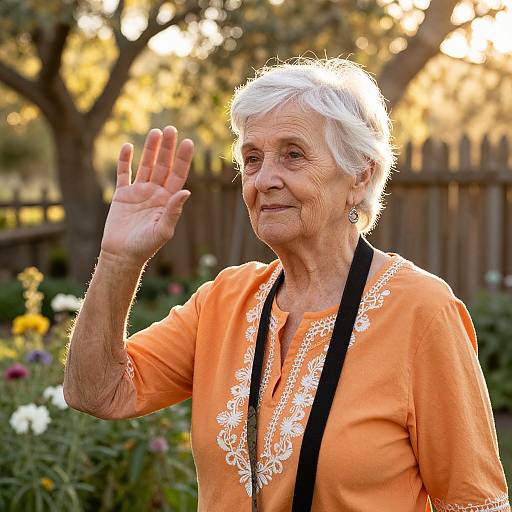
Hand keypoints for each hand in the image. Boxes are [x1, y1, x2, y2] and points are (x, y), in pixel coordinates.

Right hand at [100, 126, 193, 265]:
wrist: (122, 255)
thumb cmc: (145, 247)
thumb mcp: (163, 230)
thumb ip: (173, 211)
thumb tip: (186, 191)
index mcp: (168, 200)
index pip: (178, 175)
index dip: (183, 159)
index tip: (188, 142)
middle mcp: (155, 193)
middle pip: (163, 166)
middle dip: (167, 148)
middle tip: (171, 129)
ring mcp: (139, 192)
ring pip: (146, 165)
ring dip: (150, 149)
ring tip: (155, 132)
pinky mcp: (122, 194)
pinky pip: (123, 174)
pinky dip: (124, 160)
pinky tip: (128, 146)